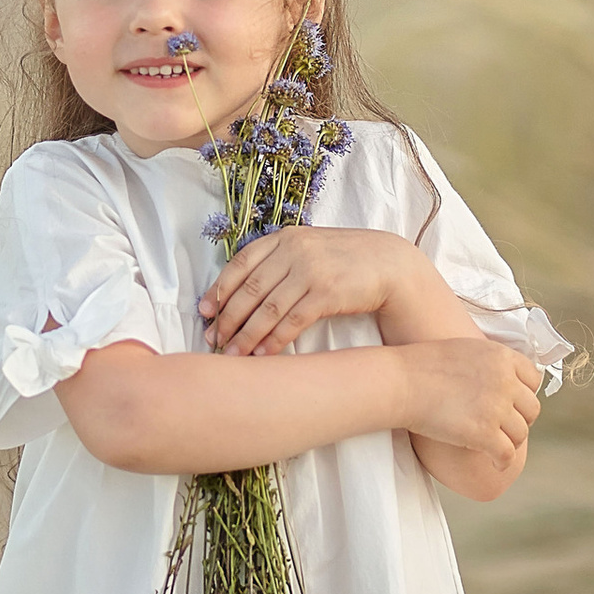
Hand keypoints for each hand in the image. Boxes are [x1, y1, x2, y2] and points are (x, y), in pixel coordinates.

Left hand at [201, 226, 416, 356]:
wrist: (389, 263)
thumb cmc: (345, 260)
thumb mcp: (309, 248)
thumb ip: (278, 261)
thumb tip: (240, 291)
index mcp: (284, 238)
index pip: (240, 264)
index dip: (219, 289)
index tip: (204, 311)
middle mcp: (294, 251)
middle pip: (249, 290)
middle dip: (227, 318)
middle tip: (212, 340)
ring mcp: (310, 271)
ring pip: (267, 309)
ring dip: (246, 336)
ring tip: (232, 355)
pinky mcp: (326, 293)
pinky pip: (291, 322)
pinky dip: (274, 342)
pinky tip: (263, 356)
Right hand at [394, 338, 542, 475]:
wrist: (401, 382)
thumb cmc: (422, 365)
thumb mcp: (465, 349)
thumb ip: (489, 363)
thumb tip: (502, 380)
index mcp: (502, 357)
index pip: (533, 380)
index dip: (524, 395)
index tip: (513, 406)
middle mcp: (505, 381)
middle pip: (531, 409)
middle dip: (520, 420)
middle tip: (505, 428)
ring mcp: (496, 408)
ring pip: (520, 434)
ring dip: (511, 442)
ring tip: (498, 447)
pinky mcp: (484, 433)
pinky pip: (506, 454)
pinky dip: (503, 461)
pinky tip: (495, 463)